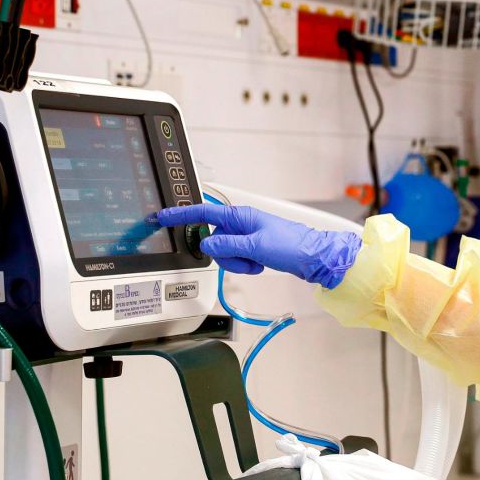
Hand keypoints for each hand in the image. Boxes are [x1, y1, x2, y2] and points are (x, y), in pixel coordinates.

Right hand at [156, 204, 361, 288]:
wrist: (315, 258)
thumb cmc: (292, 246)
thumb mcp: (257, 247)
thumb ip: (228, 246)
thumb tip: (206, 245)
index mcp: (241, 216)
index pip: (205, 214)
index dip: (183, 215)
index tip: (165, 216)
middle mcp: (242, 224)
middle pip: (214, 240)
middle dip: (226, 255)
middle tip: (246, 259)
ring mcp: (247, 237)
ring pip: (225, 253)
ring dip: (238, 263)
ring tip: (257, 262)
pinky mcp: (253, 248)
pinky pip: (237, 259)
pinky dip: (246, 266)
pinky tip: (261, 265)